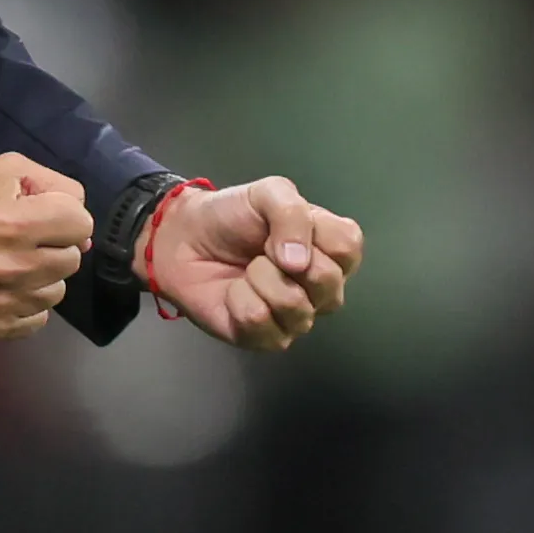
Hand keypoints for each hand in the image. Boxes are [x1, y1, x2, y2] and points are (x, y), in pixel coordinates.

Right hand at [0, 154, 93, 341]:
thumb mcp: (2, 170)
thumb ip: (54, 186)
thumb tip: (83, 229)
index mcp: (14, 222)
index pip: (81, 225)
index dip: (64, 215)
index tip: (42, 214)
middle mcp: (11, 266)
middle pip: (72, 259)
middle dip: (54, 244)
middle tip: (24, 237)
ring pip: (57, 291)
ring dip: (41, 275)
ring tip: (12, 262)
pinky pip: (36, 321)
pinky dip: (26, 304)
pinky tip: (5, 288)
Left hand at [143, 176, 362, 351]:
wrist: (184, 239)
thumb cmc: (231, 216)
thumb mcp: (267, 193)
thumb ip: (292, 213)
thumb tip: (299, 262)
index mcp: (329, 249)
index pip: (349, 248)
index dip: (315, 235)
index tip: (284, 226)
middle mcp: (321, 287)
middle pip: (328, 284)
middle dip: (283, 260)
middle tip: (262, 249)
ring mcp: (297, 317)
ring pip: (295, 306)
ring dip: (260, 279)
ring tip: (246, 269)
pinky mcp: (268, 339)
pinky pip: (262, 323)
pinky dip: (239, 300)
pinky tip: (234, 292)